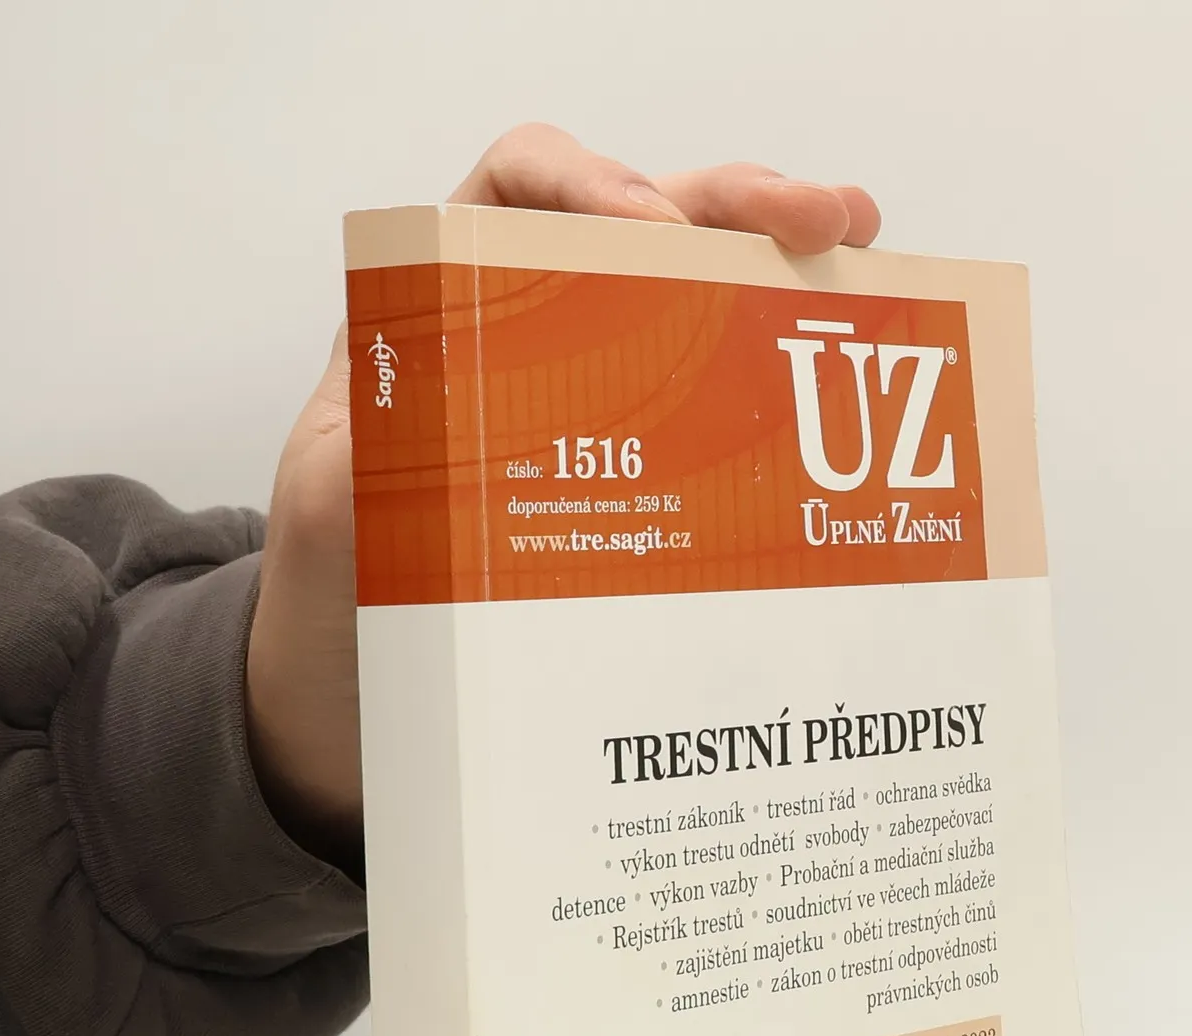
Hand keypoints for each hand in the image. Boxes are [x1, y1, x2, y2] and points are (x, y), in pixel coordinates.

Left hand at [246, 124, 881, 861]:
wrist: (362, 696)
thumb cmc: (337, 588)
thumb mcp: (333, 510)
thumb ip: (373, 450)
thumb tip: (437, 410)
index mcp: (442, 305)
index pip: (517, 191)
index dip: (588, 183)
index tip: (650, 231)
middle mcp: (529, 330)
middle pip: (641, 220)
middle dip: (732, 204)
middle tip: (815, 222)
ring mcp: (597, 397)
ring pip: (698, 292)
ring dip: (782, 260)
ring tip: (858, 245)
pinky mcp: (646, 472)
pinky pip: (719, 399)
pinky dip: (782, 367)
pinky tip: (841, 364)